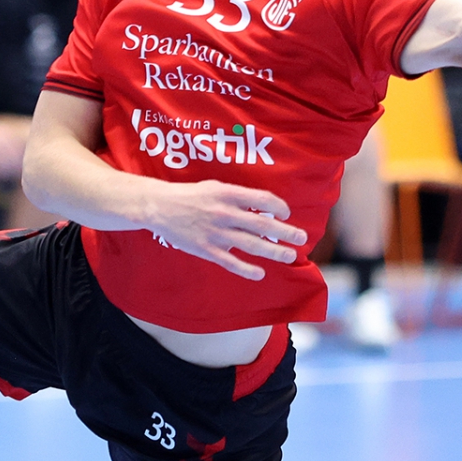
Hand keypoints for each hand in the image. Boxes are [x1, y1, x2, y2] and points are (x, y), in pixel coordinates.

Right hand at [143, 180, 305, 280]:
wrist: (159, 207)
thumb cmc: (190, 195)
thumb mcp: (214, 187)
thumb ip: (237, 197)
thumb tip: (263, 207)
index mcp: (227, 193)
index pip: (262, 199)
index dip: (279, 206)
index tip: (286, 213)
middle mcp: (224, 213)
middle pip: (263, 224)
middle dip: (286, 232)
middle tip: (302, 237)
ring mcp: (216, 233)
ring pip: (252, 245)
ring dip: (274, 252)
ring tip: (290, 256)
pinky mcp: (206, 250)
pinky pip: (231, 262)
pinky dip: (247, 269)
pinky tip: (260, 273)